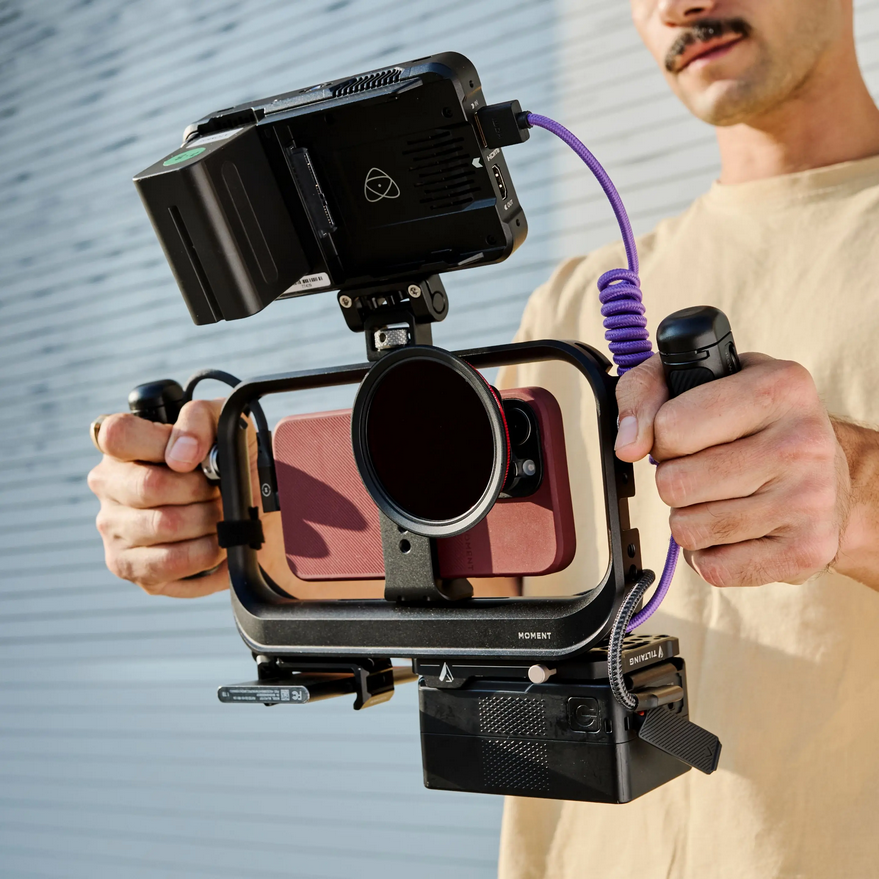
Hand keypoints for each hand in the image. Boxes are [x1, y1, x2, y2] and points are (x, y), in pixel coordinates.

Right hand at [87, 400, 249, 596]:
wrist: (247, 514)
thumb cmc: (225, 467)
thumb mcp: (224, 426)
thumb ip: (200, 420)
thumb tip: (182, 454)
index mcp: (125, 446)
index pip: (117, 434)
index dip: (161, 444)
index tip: (194, 458)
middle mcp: (109, 485)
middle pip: (150, 486)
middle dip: (200, 491)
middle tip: (219, 493)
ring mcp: (113, 527)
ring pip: (164, 525)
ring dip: (207, 522)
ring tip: (221, 518)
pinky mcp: (128, 566)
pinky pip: (169, 563)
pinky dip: (205, 554)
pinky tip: (216, 546)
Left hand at [613, 353, 850, 588]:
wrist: (831, 474)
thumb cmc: (752, 424)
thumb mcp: (699, 381)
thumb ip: (644, 392)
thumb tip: (628, 445)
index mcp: (779, 386)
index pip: (670, 427)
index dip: (662, 437)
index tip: (686, 437)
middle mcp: (803, 441)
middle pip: (674, 483)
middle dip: (674, 481)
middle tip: (705, 471)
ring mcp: (810, 500)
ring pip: (689, 529)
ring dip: (690, 518)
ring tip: (722, 498)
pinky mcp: (807, 550)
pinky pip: (714, 569)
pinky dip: (710, 554)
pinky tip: (734, 531)